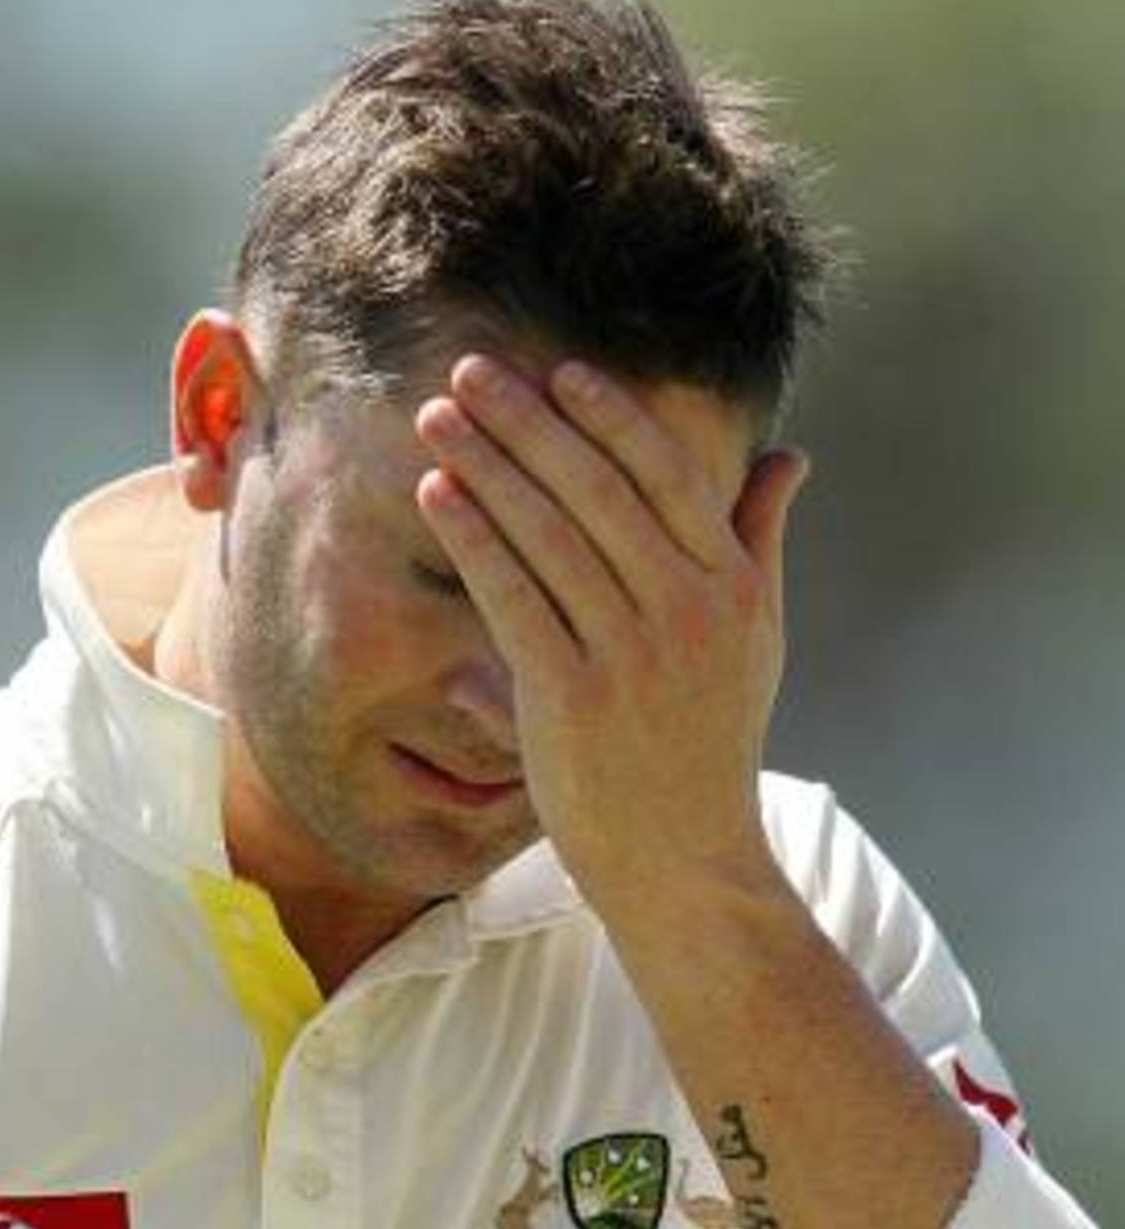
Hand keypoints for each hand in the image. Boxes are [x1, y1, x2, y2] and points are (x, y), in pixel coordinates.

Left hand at [414, 354, 808, 925]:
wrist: (685, 859)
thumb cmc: (712, 743)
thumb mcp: (757, 639)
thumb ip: (761, 540)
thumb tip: (790, 456)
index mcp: (731, 588)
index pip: (667, 476)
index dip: (610, 417)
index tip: (560, 373)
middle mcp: (685, 612)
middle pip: (594, 491)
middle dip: (526, 422)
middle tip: (471, 369)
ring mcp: (628, 655)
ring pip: (546, 536)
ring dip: (486, 466)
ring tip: (437, 417)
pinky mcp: (570, 698)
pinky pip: (512, 598)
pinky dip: (473, 540)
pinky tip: (437, 495)